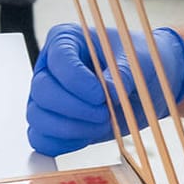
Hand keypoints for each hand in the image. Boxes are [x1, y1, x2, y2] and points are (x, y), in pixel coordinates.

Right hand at [26, 23, 183, 155]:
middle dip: (75, 108)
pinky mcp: (52, 122)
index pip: (58, 59)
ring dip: (72, 128)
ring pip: (38, 117)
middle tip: (105, 113)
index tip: (101, 94)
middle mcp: (50, 67)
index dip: (77, 81)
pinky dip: (63, 143)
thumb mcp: (136, 59)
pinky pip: (42, 139)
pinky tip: (88, 136)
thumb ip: (122, 73)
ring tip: (102, 124)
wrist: (145, 85)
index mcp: (66, 39)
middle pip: (42, 91)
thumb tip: (111, 92)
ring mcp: (48, 96)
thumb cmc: (137, 61)